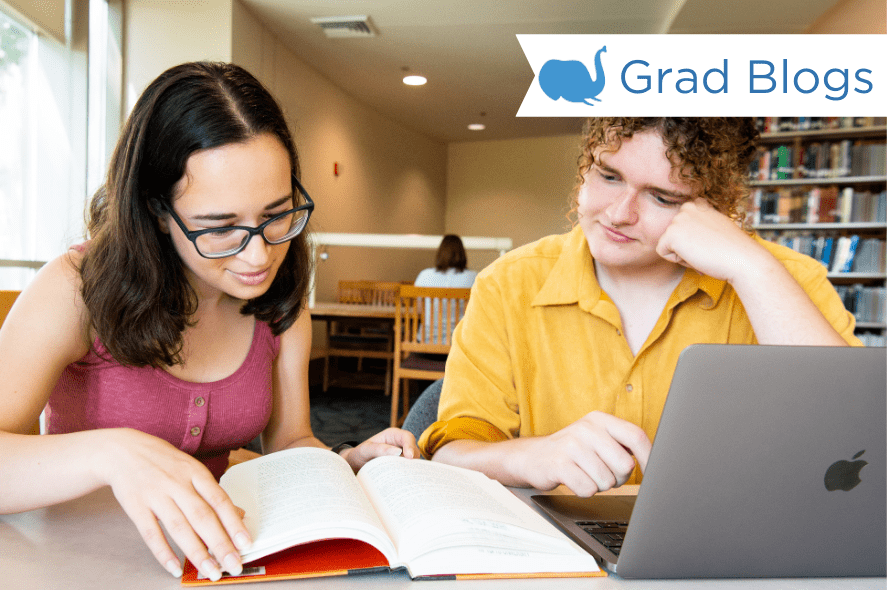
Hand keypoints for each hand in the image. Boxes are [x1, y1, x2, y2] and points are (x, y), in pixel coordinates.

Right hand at [99, 429, 251, 580]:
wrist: (123, 451)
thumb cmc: (164, 462)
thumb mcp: (192, 470)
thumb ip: (213, 493)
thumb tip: (239, 515)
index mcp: (195, 473)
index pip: (219, 500)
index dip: (233, 523)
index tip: (246, 543)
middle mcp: (177, 483)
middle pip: (202, 517)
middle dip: (220, 544)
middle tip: (234, 565)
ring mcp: (155, 495)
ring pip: (179, 528)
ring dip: (197, 553)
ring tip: (211, 571)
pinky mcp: (136, 507)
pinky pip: (151, 533)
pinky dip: (163, 552)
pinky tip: (175, 568)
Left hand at [340, 428, 419, 471]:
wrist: (355, 464)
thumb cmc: (360, 453)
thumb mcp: (366, 450)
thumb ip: (380, 449)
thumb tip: (398, 452)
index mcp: (392, 435)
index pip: (407, 437)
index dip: (410, 446)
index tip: (410, 457)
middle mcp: (399, 444)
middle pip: (413, 450)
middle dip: (413, 460)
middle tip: (409, 471)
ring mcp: (401, 455)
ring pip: (412, 461)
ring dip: (410, 469)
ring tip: (405, 478)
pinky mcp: (400, 465)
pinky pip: (407, 469)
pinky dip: (406, 474)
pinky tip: (402, 481)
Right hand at [509, 412, 650, 496]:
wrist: (533, 457)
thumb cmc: (572, 451)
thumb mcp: (596, 439)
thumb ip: (622, 445)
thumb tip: (656, 463)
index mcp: (600, 420)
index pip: (636, 436)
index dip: (650, 458)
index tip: (653, 475)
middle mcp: (586, 428)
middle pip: (625, 465)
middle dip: (619, 478)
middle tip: (604, 474)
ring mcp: (571, 445)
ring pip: (607, 481)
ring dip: (600, 485)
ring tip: (586, 475)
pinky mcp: (559, 464)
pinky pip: (588, 489)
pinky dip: (584, 491)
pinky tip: (575, 480)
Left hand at [656, 198, 768, 283]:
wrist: (742, 259)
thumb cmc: (733, 249)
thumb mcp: (717, 228)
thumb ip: (702, 224)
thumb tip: (692, 233)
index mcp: (698, 204)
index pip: (682, 228)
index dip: (694, 241)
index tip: (712, 242)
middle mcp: (687, 207)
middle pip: (674, 236)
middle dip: (687, 247)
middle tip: (708, 249)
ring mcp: (678, 219)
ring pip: (668, 244)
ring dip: (683, 254)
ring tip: (704, 252)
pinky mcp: (671, 233)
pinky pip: (662, 252)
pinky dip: (677, 260)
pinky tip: (696, 255)